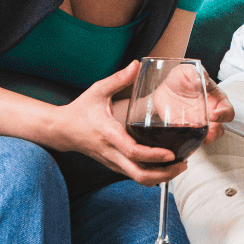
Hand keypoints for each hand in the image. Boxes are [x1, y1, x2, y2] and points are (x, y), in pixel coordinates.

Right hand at [52, 61, 185, 185]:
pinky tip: (165, 165)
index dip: (153, 156)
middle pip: (139, 174)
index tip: (171, 154)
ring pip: (138, 178)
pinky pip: (134, 175)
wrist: (61, 130)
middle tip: (182, 163)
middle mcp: (111, 152)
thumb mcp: (97, 90)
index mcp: (109, 134)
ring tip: (179, 166)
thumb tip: (137, 65)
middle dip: (163, 174)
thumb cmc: (80, 110)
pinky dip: (152, 175)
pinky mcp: (114, 165)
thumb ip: (118, 78)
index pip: (133, 151)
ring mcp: (112, 162)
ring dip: (160, 177)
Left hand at [154, 65, 233, 144]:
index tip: (213, 115)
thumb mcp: (187, 70)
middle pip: (219, 129)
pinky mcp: (185, 130)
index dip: (223, 115)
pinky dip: (186, 139)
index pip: (228, 110)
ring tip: (196, 139)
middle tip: (207, 134)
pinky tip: (180, 136)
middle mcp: (210, 114)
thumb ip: (196, 72)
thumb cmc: (181, 78)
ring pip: (207, 137)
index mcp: (216, 99)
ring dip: (203, 139)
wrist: (164, 88)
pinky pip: (189, 138)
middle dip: (214, 133)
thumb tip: (202, 79)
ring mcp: (198, 123)